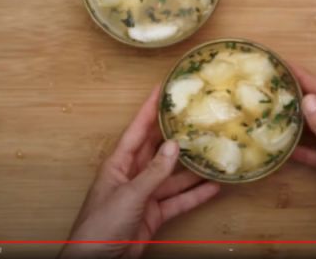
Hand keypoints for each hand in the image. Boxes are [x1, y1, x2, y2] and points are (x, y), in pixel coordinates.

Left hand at [59, 86, 220, 258]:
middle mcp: (133, 175)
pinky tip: (213, 187)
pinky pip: (178, 201)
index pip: (137, 130)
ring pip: (173, 176)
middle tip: (197, 117)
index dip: (149, 109)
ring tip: (214, 152)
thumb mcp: (129, 195)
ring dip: (192, 168)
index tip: (162, 89)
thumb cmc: (101, 225)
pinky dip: (195, 195)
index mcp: (119, 164)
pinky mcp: (154, 215)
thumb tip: (174, 146)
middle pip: (159, 151)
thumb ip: (154, 172)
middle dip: (176, 135)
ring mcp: (145, 196)